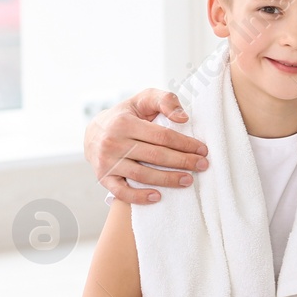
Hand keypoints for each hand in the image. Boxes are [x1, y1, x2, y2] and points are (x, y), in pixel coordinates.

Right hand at [87, 89, 209, 203]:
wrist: (94, 132)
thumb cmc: (127, 115)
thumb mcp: (143, 99)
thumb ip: (165, 100)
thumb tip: (183, 118)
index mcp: (125, 123)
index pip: (162, 136)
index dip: (185, 144)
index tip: (203, 150)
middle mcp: (113, 143)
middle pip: (155, 156)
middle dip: (183, 161)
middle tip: (202, 165)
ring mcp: (107, 162)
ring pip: (142, 174)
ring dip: (167, 180)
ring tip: (189, 180)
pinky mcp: (103, 177)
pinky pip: (121, 191)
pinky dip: (139, 197)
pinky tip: (158, 197)